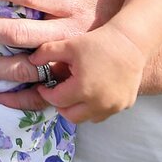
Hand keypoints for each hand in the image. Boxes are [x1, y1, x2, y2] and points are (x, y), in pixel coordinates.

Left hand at [29, 25, 146, 123]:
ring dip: (78, 109)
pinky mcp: (125, 105)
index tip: (43, 86)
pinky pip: (104, 113)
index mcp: (82, 89)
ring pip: (88, 118)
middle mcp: (99, 103)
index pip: (56, 100)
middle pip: (70, 115)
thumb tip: (30, 62)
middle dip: (60, 105)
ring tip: (75, 93)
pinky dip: (95, 107)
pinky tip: (93, 92)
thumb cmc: (98, 42)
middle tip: (57, 92)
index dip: (46, 92)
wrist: (131, 42)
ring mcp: (114, 106)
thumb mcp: (68, 45)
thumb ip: (46, 53)